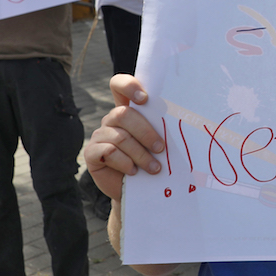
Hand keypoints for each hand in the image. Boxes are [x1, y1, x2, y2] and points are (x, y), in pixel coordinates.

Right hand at [83, 74, 164, 201]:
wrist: (138, 190)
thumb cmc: (152, 161)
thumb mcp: (158, 143)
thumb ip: (162, 128)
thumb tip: (184, 118)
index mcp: (128, 111)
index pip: (119, 85)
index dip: (128, 85)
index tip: (145, 98)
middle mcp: (111, 119)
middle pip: (123, 114)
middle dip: (146, 132)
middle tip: (161, 148)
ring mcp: (99, 135)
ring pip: (120, 137)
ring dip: (141, 154)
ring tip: (154, 168)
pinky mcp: (91, 153)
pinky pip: (109, 152)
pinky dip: (125, 162)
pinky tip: (133, 171)